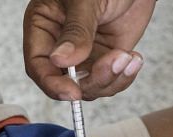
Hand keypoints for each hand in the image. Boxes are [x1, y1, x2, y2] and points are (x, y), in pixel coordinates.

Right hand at [23, 0, 154, 100]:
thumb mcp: (85, 0)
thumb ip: (76, 30)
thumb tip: (60, 60)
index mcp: (44, 26)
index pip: (38, 65)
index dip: (52, 83)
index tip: (72, 92)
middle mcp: (61, 44)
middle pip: (65, 82)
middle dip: (91, 81)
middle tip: (113, 64)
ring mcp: (84, 53)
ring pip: (90, 87)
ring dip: (112, 79)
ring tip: (128, 57)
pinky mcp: (106, 57)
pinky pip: (110, 81)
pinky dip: (124, 77)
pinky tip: (134, 59)